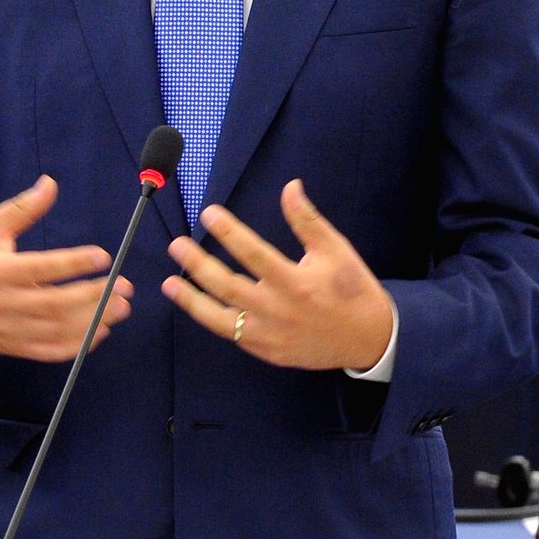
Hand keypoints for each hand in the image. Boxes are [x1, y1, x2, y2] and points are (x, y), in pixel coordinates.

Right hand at [0, 176, 126, 360]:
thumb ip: (22, 208)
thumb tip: (51, 183)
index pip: (40, 268)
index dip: (73, 263)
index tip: (103, 256)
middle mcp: (4, 302)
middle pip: (54, 304)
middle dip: (94, 297)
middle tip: (125, 288)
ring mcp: (8, 328)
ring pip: (55, 330)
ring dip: (92, 322)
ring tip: (120, 309)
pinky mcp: (11, 346)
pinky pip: (47, 351)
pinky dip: (75, 346)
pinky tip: (99, 333)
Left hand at [162, 180, 396, 371]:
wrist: (369, 338)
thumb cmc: (353, 289)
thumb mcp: (336, 249)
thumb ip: (307, 220)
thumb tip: (289, 187)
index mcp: (296, 282)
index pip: (252, 253)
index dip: (228, 232)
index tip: (209, 214)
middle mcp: (278, 310)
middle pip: (227, 286)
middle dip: (197, 264)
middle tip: (176, 247)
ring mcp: (270, 335)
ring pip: (220, 318)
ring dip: (192, 301)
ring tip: (169, 284)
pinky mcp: (267, 352)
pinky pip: (234, 336)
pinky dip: (215, 320)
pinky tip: (200, 306)